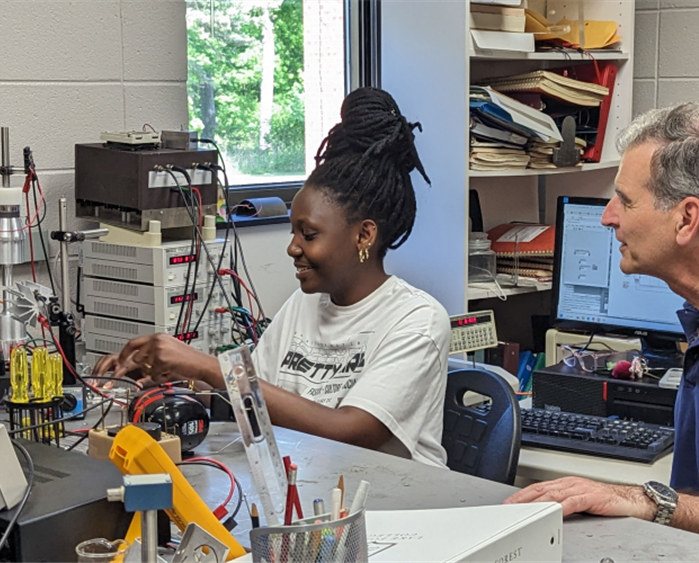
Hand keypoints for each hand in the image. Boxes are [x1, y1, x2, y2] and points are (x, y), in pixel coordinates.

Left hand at [92, 333, 222, 387]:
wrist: (202, 364)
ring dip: (153, 373)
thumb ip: (152, 355)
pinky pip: (153, 374)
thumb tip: (137, 364)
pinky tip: (171, 371)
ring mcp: (159, 349)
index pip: (133, 343)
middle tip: (133, 374)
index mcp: (158, 337)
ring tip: (168, 369)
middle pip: (136, 356)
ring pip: (144, 367)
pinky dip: (160, 376)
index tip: (118, 362)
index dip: (124, 354)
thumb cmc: (189, 361)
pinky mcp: (162, 359)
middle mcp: (157, 341)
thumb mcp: (169, 352)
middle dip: (133, 368)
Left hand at [504, 476, 655, 519]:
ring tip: (525, 509)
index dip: (522, 495)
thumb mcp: (579, 501)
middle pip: (542, 489)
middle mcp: (570, 483)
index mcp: (565, 484)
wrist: (632, 500)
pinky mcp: (592, 497)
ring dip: (537, 502)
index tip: (509, 503)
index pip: (538, 488)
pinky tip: (553, 511)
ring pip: (554, 494)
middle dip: (524, 498)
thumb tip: (545, 513)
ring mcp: (581, 488)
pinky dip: (561, 506)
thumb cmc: (606, 502)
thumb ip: (563, 504)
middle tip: (510, 506)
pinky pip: (573, 502)